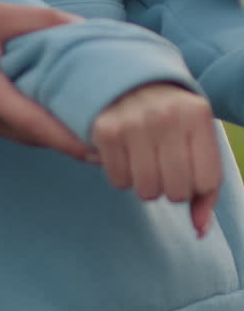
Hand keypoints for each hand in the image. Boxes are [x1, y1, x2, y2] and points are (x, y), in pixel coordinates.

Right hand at [0, 1, 88, 159]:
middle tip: (110, 126)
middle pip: (35, 134)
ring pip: (26, 133)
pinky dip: (36, 121)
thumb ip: (36, 20)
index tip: (101, 149)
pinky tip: (56, 106)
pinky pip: (13, 127)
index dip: (69, 139)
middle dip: (70, 134)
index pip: (34, 124)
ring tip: (91, 116)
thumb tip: (81, 26)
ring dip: (54, 128)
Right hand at [91, 82, 221, 235]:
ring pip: (146, 191)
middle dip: (171, 186)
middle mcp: (166, 115)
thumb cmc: (173, 121)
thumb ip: (206, 190)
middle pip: (175, 191)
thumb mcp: (199, 142)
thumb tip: (200, 229)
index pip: (205, 183)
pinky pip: (119, 182)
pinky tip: (126, 154)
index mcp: (197, 114)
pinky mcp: (105, 130)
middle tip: (164, 163)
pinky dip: (123, 176)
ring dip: (146, 184)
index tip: (188, 164)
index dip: (196, 184)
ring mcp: (133, 121)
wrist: (132, 81)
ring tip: (145, 159)